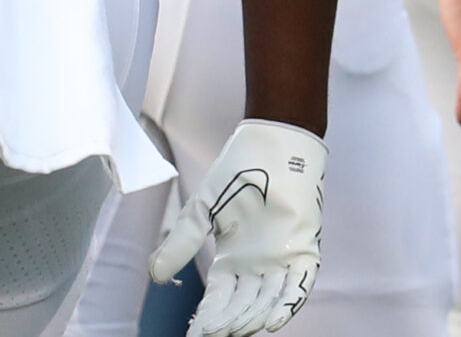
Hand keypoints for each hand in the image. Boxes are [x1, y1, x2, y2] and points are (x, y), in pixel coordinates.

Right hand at [150, 119, 325, 335]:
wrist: (273, 143)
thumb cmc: (238, 172)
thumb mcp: (202, 210)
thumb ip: (181, 242)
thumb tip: (156, 276)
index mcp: (233, 258)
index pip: (218, 299)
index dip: (207, 319)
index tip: (194, 335)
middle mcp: (258, 263)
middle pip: (243, 305)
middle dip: (229, 323)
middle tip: (215, 335)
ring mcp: (282, 255)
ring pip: (269, 299)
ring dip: (255, 317)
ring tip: (238, 331)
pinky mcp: (305, 244)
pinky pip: (300, 282)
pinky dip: (290, 302)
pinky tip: (274, 322)